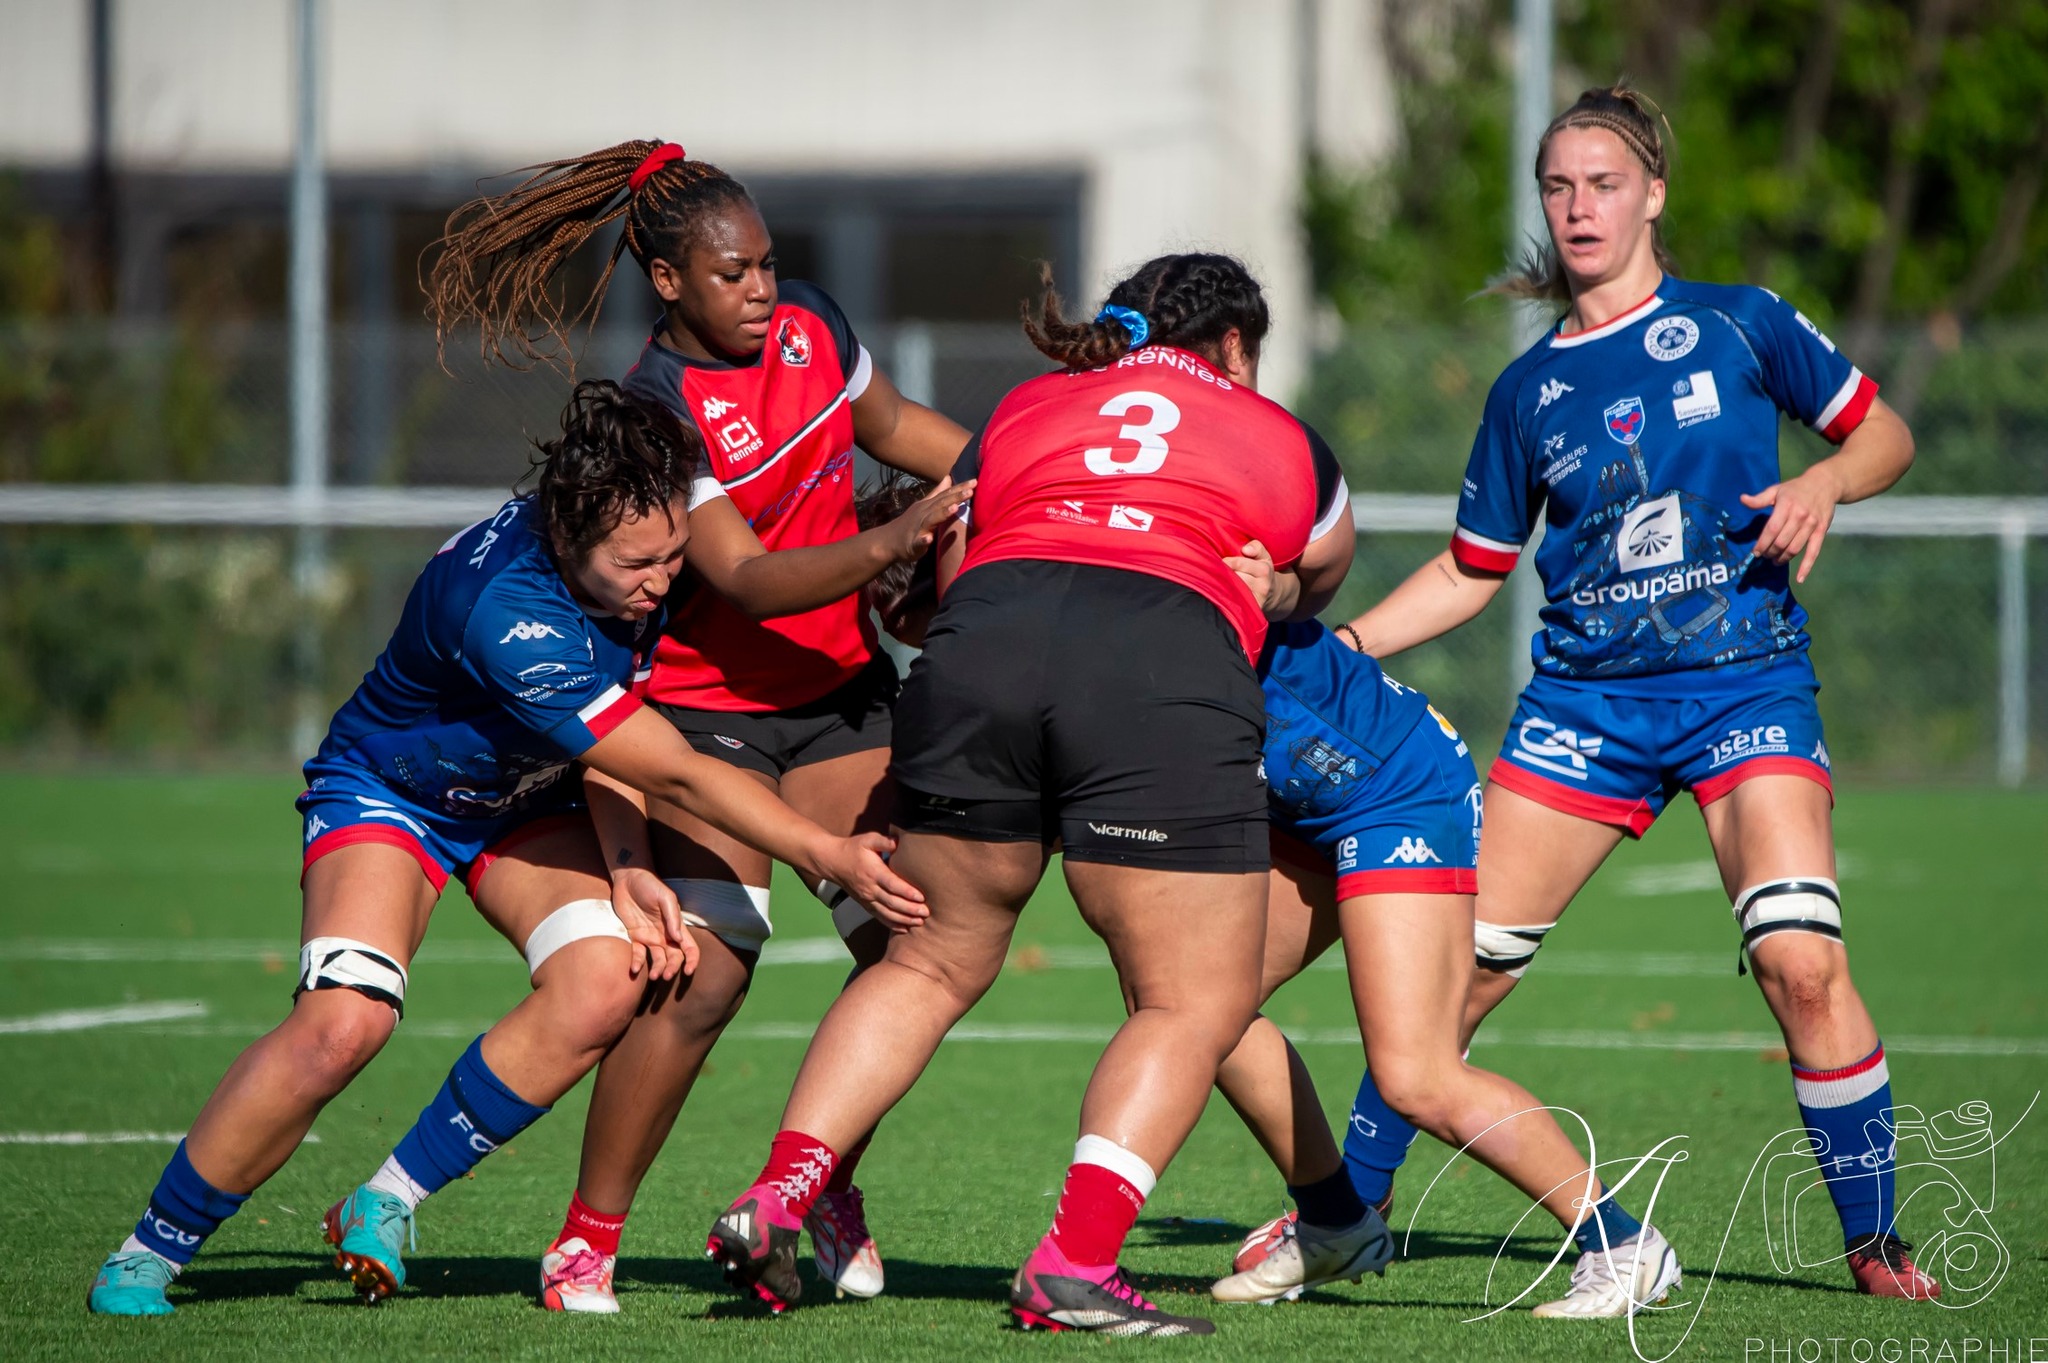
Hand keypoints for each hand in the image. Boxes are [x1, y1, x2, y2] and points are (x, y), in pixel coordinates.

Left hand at [609, 866, 696, 980]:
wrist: (627, 879)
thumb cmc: (650, 885)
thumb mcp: (665, 897)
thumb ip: (672, 917)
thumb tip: (678, 939)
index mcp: (676, 926)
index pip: (689, 947)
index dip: (692, 960)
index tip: (688, 971)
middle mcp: (665, 935)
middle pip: (674, 957)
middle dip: (672, 969)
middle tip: (665, 976)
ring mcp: (650, 937)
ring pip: (657, 960)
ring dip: (657, 970)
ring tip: (653, 977)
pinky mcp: (634, 937)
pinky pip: (637, 954)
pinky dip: (637, 963)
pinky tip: (634, 969)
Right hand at [814, 832, 928, 931]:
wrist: (833, 862)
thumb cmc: (853, 849)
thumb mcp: (868, 840)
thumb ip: (884, 841)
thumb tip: (898, 841)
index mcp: (873, 872)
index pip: (892, 885)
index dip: (907, 892)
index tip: (921, 897)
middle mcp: (870, 888)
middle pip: (892, 902)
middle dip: (910, 909)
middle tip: (926, 913)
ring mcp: (867, 899)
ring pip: (887, 913)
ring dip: (903, 919)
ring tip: (919, 922)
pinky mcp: (865, 904)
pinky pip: (879, 917)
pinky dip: (892, 924)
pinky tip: (905, 929)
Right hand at [883, 477, 975, 562]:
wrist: (888, 540)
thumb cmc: (911, 523)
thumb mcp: (924, 505)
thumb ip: (937, 492)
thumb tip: (948, 477)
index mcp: (928, 505)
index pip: (946, 495)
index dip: (960, 488)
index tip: (975, 481)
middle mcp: (924, 513)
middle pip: (941, 503)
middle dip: (956, 497)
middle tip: (971, 490)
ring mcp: (918, 528)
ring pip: (931, 519)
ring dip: (943, 513)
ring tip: (955, 508)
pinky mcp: (913, 543)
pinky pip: (918, 541)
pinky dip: (923, 540)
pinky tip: (929, 539)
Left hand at [1225, 539, 1299, 617]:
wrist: (1274, 595)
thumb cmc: (1263, 571)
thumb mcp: (1264, 556)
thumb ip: (1256, 547)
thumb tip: (1245, 550)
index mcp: (1264, 570)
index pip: (1239, 563)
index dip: (1227, 562)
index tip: (1222, 561)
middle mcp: (1262, 587)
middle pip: (1234, 577)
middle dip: (1224, 573)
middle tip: (1218, 572)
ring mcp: (1257, 601)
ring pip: (1233, 590)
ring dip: (1223, 585)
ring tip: (1221, 581)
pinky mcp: (1252, 611)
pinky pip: (1234, 603)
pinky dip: (1227, 597)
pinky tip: (1225, 593)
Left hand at [1740, 463, 1843, 583]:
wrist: (1825, 484)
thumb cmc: (1795, 489)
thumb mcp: (1776, 490)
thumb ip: (1759, 499)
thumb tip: (1742, 500)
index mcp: (1786, 506)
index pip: (1771, 530)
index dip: (1762, 543)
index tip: (1756, 552)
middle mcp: (1800, 516)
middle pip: (1781, 542)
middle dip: (1770, 552)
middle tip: (1765, 555)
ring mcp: (1812, 525)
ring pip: (1794, 548)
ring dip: (1783, 558)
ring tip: (1775, 561)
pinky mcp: (1821, 531)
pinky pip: (1814, 552)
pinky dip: (1806, 567)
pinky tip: (1800, 578)